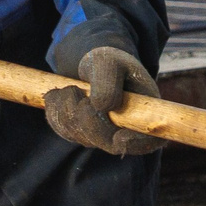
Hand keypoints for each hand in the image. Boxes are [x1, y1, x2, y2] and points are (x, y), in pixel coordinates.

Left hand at [44, 45, 161, 155]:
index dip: (137, 144)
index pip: (150, 140)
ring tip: (68, 86)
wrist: (92, 64)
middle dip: (86, 118)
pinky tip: (57, 95)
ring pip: (82, 136)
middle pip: (108, 143)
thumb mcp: (109, 62)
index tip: (120, 137)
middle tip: (74, 89)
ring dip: (67, 110)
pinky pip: (64, 131)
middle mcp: (127, 130)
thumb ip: (108, 81)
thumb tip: (102, 107)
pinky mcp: (82, 134)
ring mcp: (103, 136)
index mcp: (145, 113)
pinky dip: (55, 112)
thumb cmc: (109, 60)